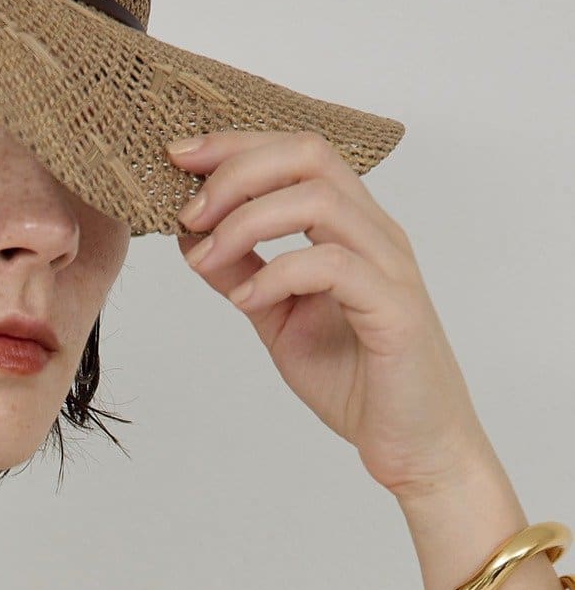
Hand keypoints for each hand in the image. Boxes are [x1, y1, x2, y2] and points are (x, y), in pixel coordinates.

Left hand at [168, 129, 492, 497]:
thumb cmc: (355, 379)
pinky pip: (333, 266)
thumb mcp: (276, 319)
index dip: (235, 145)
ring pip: (319, 199)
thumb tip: (191, 238)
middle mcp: (373, 234)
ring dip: (247, 220)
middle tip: (188, 211)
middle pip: (309, 155)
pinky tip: (246, 299)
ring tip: (206, 257)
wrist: (412, 443)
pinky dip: (278, 273)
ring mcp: (388, 267)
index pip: (296, 153)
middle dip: (237, 170)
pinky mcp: (394, 310)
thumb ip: (241, 273)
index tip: (178, 157)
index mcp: (349, 227)